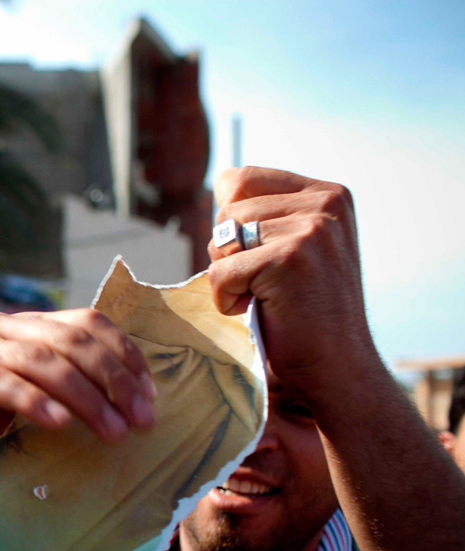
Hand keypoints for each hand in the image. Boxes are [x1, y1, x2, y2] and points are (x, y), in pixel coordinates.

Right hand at [0, 309, 154, 472]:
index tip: (150, 398)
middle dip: (113, 381)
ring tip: (111, 432)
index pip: (89, 324)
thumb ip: (68, 386)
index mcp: (27, 324)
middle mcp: (2, 327)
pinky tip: (60, 426)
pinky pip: (0, 384)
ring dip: (84, 398)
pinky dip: (34, 403)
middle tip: (139, 422)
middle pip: (71, 340)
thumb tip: (134, 404)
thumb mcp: (31, 398)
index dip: (125, 357)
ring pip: (41, 362)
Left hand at [207, 167, 376, 403]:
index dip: (229, 221)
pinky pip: (221, 273)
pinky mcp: (291, 259)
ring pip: (221, 239)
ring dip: (229, 277)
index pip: (241, 178)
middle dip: (228, 253)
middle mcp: (327, 202)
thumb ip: (266, 213)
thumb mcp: (295, 248)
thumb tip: (220, 182)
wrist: (334, 368)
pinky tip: (258, 311)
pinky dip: (226, 300)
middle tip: (263, 285)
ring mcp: (313, 229)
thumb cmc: (302, 313)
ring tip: (265, 297)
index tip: (258, 256)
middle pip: (227, 209)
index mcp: (328, 194)